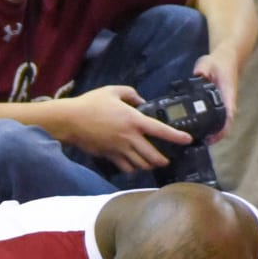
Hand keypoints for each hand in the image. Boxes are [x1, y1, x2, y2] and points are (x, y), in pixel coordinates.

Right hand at [65, 85, 192, 173]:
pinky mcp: (109, 155)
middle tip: (167, 159)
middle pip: (153, 156)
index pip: (161, 131)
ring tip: (152, 163)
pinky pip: (125, 167)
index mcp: (133, 120)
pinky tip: (133, 165)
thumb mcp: (112, 90)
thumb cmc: (90, 103)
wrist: (70, 120)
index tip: (187, 140)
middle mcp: (129, 137)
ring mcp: (119, 149)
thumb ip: (131, 93)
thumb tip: (141, 100)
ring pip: (141, 164)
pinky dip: (132, 168)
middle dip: (163, 160)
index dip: (177, 136)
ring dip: (149, 165)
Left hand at [191, 54, 236, 142]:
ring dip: (213, 132)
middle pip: (226, 123)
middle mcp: (228, 102)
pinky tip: (198, 130)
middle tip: (199, 143)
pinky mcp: (220, 103)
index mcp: (227, 94)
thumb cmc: (218, 62)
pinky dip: (211, 125)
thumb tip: (198, 74)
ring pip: (222, 122)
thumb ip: (203, 69)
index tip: (212, 137)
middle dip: (216, 135)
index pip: (228, 114)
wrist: (227, 58)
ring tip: (197, 140)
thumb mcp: (208, 63)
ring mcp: (225, 103)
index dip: (222, 128)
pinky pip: (217, 117)